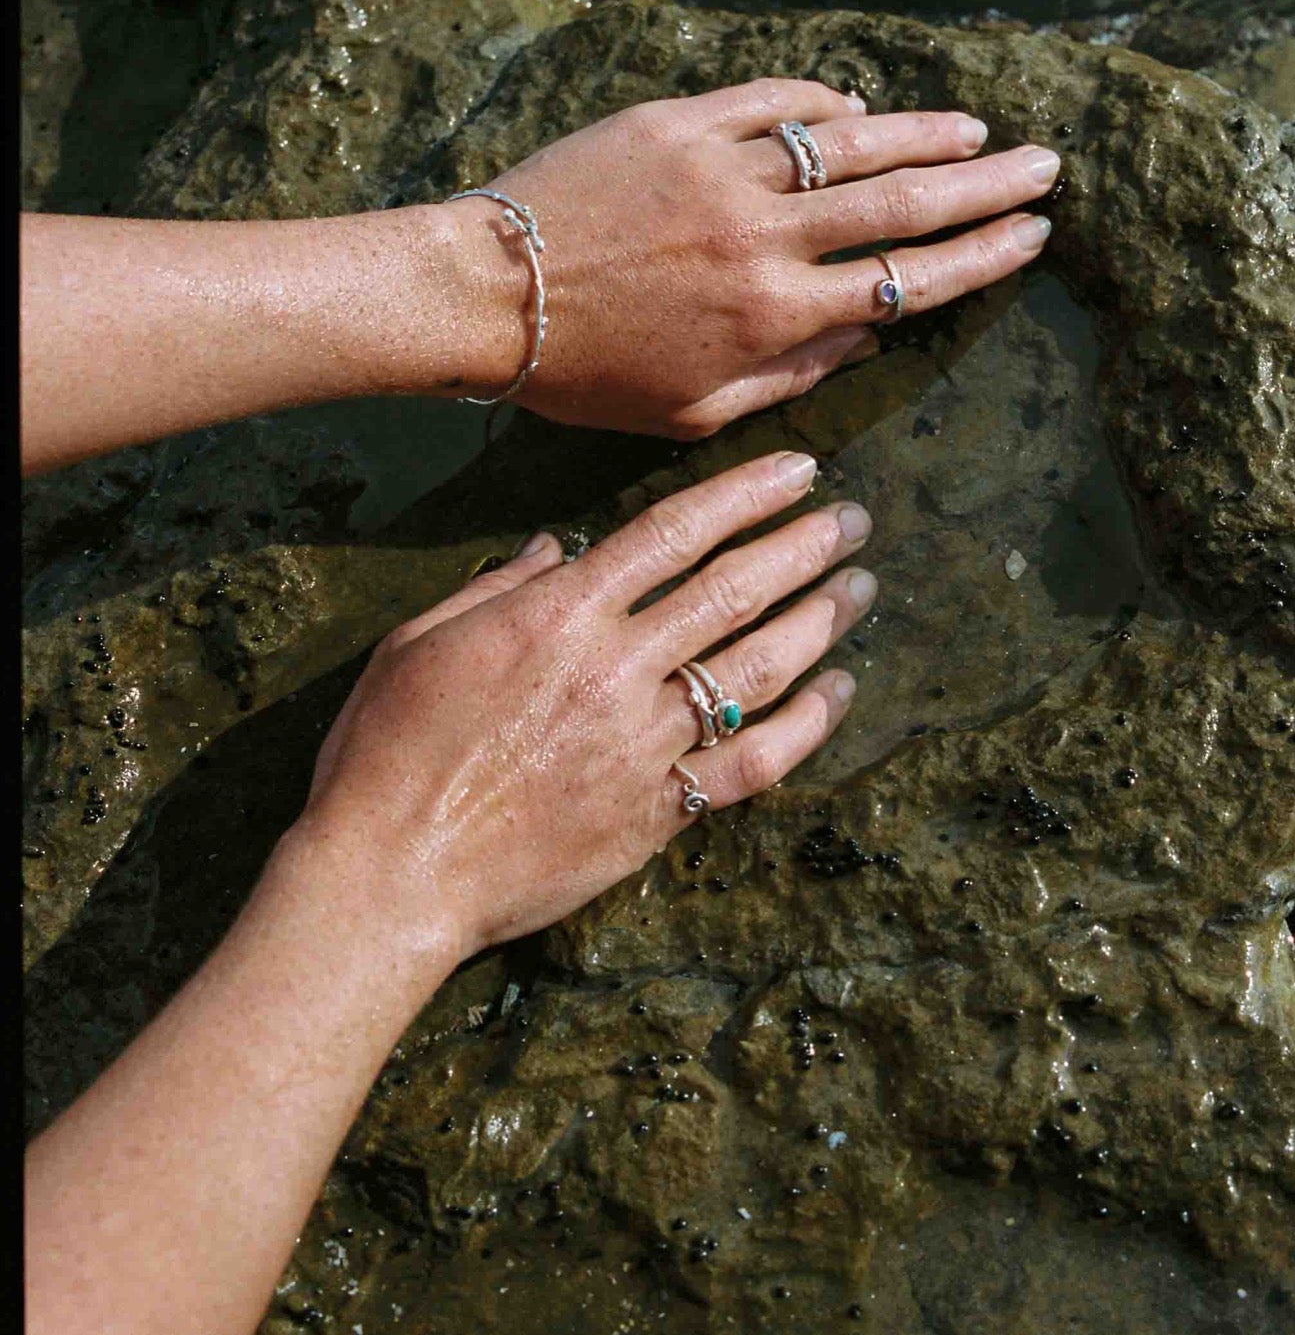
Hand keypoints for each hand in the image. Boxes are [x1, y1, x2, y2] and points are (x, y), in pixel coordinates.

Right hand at [298, 450, 870, 966]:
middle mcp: (618, 668)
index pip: (675, 531)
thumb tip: (558, 546)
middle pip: (733, 588)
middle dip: (803, 546)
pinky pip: (753, 763)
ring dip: (819, 621)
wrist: (391, 874)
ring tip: (860, 587)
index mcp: (561, 614)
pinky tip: (837, 692)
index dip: (746, 493)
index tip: (799, 470)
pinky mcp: (658, 813)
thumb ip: (498, 586)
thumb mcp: (418, 641)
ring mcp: (645, 742)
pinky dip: (805, 726)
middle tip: (852, 519)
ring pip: (757, 666)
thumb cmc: (385, 750)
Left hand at [450, 77, 1058, 434]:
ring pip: (849, 142)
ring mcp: (723, 170)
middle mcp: (765, 237)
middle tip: (1044, 164)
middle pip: (903, 202)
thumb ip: (791, 376)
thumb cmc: (585, 372)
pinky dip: (823, 102)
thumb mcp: (694, 410)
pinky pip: (770, 101)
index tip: (1032, 234)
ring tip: (976, 127)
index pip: (907, 280)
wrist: (485, 295)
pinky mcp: (678, 123)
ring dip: (923, 132)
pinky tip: (858, 105)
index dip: (982, 255)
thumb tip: (864, 329)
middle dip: (986, 184)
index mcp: (774, 316)